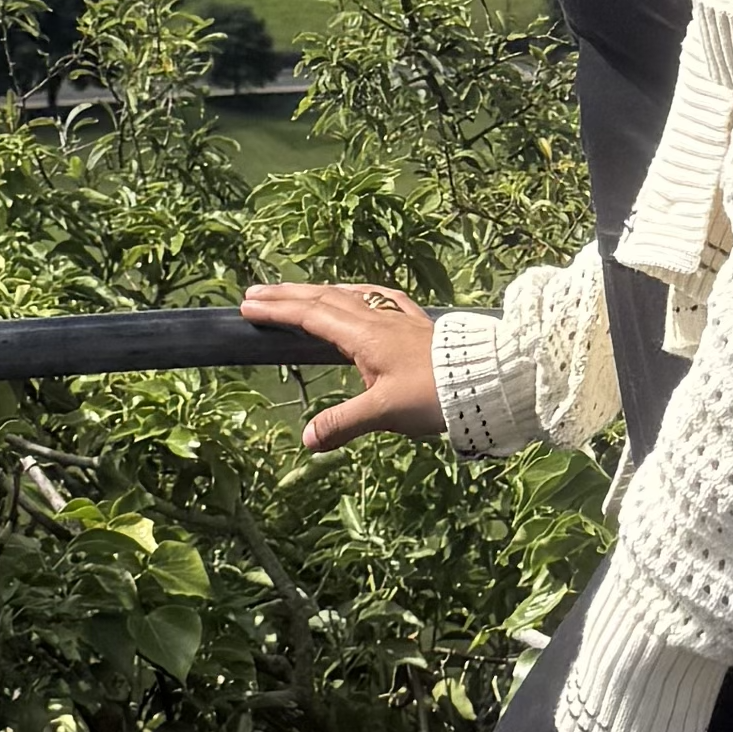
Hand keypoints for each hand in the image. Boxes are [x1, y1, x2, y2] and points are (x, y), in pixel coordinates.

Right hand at [240, 276, 445, 447]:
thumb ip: (343, 424)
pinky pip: (379, 298)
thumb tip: (306, 440)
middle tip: (255, 292)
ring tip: (296, 291)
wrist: (485, 378)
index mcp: (363, 336)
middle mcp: (376, 320)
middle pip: (324, 298)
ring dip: (317, 291)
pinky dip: (358, 293)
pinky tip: (360, 294)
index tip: (247, 306)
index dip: (277, 311)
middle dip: (287, 295)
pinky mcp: (416, 324)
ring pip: (348, 295)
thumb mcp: (384, 413)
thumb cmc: (433, 395)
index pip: (310, 317)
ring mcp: (397, 318)